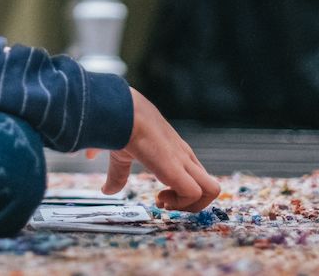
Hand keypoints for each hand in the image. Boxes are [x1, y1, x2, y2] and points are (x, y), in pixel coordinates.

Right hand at [98, 87, 219, 211]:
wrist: (124, 113)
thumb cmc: (123, 128)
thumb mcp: (122, 156)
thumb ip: (118, 175)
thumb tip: (106, 190)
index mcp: (176, 153)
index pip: (196, 177)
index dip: (181, 195)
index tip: (158, 197)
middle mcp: (185, 157)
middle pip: (210, 186)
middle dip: (191, 204)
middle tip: (165, 202)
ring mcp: (184, 161)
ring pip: (212, 190)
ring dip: (190, 205)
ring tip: (164, 200)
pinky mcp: (177, 168)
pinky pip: (195, 193)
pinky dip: (180, 203)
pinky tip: (160, 195)